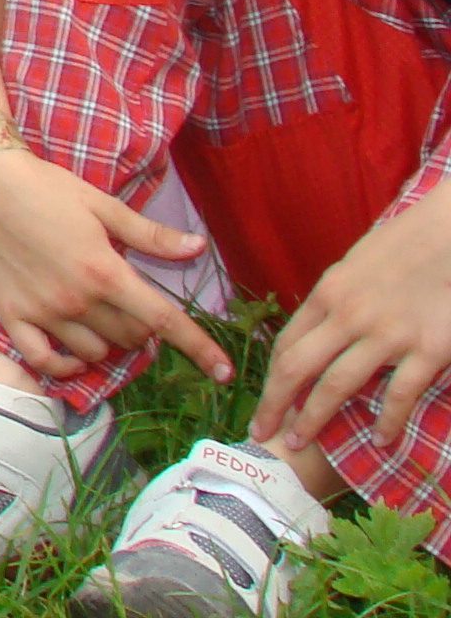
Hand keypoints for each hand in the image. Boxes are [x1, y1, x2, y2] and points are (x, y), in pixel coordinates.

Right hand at [0, 147, 231, 380]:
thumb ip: (151, 235)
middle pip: (131, 338)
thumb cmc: (49, 189)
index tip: (224, 373)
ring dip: (109, 344)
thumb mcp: (104, 205)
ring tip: (103, 320)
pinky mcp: (13, 316)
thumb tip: (198, 247)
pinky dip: (65, 366)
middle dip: (143, 331)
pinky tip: (73, 355)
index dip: (200, 348)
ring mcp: (44, 312)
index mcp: (105, 271)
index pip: (164, 320)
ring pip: (95, 352)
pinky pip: (45, 360)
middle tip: (133, 308)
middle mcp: (78, 299)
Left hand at [255, 180, 450, 453]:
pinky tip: (381, 441)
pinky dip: (387, 422)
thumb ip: (338, 300)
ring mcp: (387, 335)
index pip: (287, 344)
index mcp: (329, 293)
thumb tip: (321, 329)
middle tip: (261, 433)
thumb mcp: (358, 266)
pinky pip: (398, 395)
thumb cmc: (407, 245)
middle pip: (297, 368)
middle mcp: (348, 315)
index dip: (271, 379)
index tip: (265, 403)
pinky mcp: (427, 350)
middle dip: (275, 404)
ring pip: (336, 386)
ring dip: (314, 419)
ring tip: (302, 443)